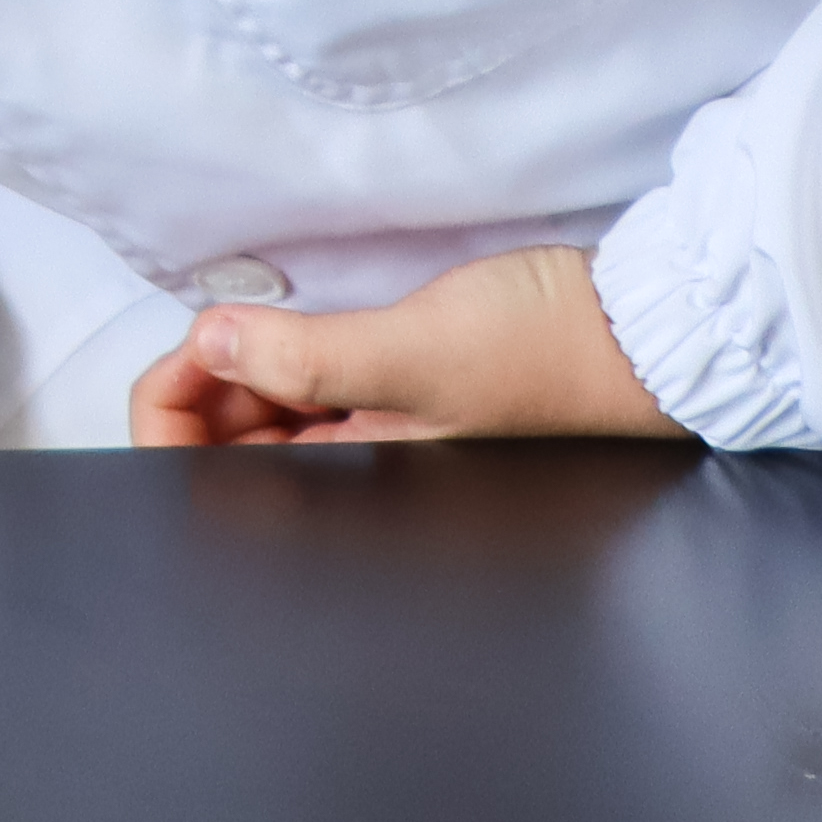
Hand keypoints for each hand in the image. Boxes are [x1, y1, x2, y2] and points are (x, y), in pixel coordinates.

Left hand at [130, 245, 692, 449]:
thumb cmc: (550, 352)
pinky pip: (308, 391)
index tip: (189, 353)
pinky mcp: (398, 399)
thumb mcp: (414, 351)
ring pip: (263, 421)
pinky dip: (280, 362)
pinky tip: (283, 331)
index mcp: (364, 495)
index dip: (177, 418)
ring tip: (254, 325)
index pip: (221, 489)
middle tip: (217, 329)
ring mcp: (378, 439)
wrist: (644, 328)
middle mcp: (362, 479)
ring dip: (237, 373)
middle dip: (200, 391)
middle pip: (228, 454)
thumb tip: (207, 341)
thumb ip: (306, 356)